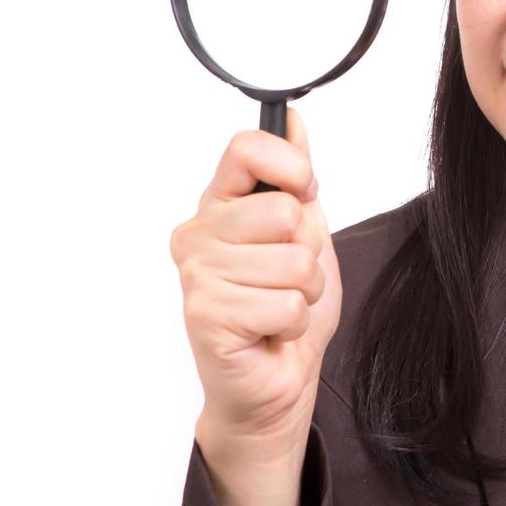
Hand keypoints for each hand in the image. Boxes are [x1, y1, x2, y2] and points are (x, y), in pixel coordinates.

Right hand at [170, 106, 342, 453]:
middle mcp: (199, 234)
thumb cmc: (285, 308)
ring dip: (304, 292)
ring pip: (293, 262)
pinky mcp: (206, 317)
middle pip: (283, 211)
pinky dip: (294, 323)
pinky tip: (270, 332)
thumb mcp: (304, 231)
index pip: (246, 149)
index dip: (291, 167)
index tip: (305, 192)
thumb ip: (295, 177)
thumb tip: (293, 120)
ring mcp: (198, 275)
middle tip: (287, 278)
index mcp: (220, 204)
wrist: (276, 385)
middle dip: (307, 251)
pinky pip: (285, 304)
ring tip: (278, 307)